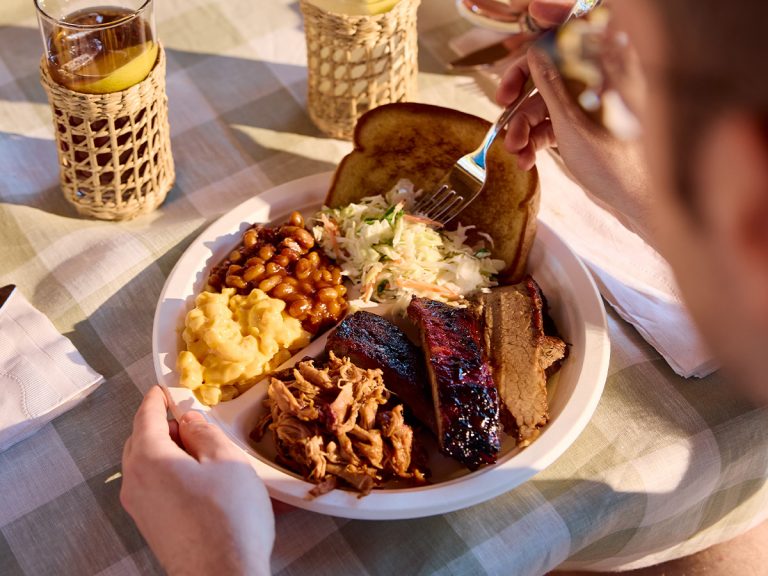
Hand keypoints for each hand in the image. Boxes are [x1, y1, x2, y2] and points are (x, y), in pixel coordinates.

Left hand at [121, 386, 274, 575]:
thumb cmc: (229, 518)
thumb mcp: (226, 461)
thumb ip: (204, 432)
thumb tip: (188, 420)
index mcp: (149, 459)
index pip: (146, 416)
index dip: (158, 398)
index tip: (164, 388)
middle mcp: (134, 482)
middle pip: (140, 440)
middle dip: (161, 424)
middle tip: (189, 418)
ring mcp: (138, 508)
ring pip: (144, 464)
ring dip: (165, 449)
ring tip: (199, 449)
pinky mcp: (150, 526)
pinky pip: (150, 486)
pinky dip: (166, 471)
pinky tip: (195, 477)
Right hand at [496, 46, 657, 248]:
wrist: (635, 199)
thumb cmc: (615, 162)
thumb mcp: (573, 122)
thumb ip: (552, 85)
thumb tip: (534, 51)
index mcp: (602, 72)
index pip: (553, 53)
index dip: (524, 71)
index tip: (505, 96)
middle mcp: (595, 85)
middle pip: (544, 85)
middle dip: (521, 114)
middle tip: (508, 138)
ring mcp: (588, 108)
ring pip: (544, 110)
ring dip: (524, 132)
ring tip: (518, 156)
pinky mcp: (584, 129)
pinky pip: (551, 128)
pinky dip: (536, 142)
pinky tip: (526, 161)